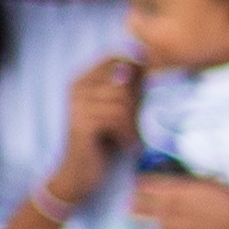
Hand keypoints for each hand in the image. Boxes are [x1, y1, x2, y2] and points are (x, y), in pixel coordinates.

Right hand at [65, 58, 141, 173]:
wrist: (82, 171)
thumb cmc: (106, 139)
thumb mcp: (122, 109)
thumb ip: (132, 87)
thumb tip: (152, 62)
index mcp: (84, 79)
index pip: (114, 57)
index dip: (136, 68)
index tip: (146, 92)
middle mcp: (77, 87)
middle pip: (123, 79)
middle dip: (137, 102)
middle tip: (136, 125)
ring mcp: (77, 104)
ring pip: (122, 100)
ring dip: (134, 122)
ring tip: (132, 138)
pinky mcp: (81, 123)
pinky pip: (117, 119)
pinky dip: (128, 134)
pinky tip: (127, 145)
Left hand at [125, 175, 228, 228]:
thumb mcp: (209, 182)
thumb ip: (184, 183)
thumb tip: (167, 181)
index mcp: (176, 192)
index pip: (142, 188)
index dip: (141, 187)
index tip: (144, 188)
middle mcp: (171, 213)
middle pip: (137, 210)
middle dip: (138, 206)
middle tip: (145, 207)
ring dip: (162, 226)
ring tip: (177, 224)